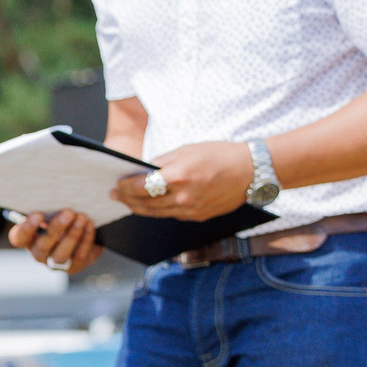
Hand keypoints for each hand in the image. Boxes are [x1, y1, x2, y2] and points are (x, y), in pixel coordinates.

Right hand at [7, 208, 102, 273]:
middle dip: (56, 229)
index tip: (38, 215)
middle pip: (42, 247)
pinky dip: (85, 240)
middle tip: (68, 213)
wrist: (81, 230)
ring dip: (72, 235)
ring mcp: (56, 263)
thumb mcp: (53, 211)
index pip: (19, 238)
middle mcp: (39, 254)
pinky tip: (90, 226)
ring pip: (61, 255)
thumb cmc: (61, 216)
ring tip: (82, 218)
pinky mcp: (74, 267)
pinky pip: (79, 256)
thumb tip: (56, 195)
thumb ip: (50, 207)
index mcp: (28, 239)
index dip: (27, 228)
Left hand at [115, 140, 254, 218]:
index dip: (125, 188)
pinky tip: (151, 206)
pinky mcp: (198, 216)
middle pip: (145, 204)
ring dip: (139, 209)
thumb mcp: (188, 149)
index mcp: (178, 176)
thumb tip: (144, 169)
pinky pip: (172, 215)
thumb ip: (163, 161)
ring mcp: (191, 209)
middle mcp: (183, 196)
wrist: (251, 171)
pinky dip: (159, 211)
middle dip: (126, 200)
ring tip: (127, 203)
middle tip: (114, 196)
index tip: (117, 185)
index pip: (141, 186)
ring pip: (156, 214)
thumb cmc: (220, 155)